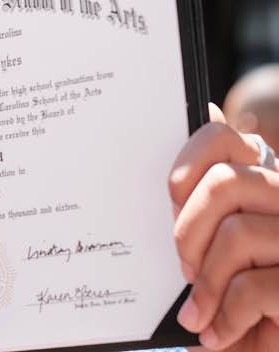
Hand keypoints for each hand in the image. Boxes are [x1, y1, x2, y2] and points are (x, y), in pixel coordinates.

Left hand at [169, 103, 278, 350]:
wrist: (268, 348)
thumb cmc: (239, 293)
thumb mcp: (214, 243)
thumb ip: (204, 194)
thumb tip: (209, 112)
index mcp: (265, 181)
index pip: (224, 139)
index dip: (187, 161)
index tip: (171, 198)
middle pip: (225, 184)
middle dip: (188, 230)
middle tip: (183, 266)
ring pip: (238, 234)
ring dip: (207, 280)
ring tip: (199, 310)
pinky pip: (254, 287)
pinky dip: (226, 316)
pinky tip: (218, 332)